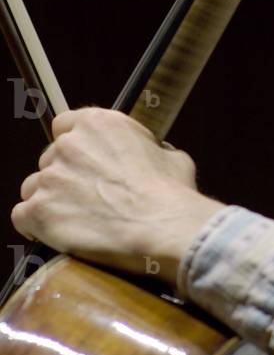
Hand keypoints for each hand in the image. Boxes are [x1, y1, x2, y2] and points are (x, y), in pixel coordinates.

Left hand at [10, 107, 226, 286]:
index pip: (65, 124)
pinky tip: (57, 231)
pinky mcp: (38, 211)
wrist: (161, 226)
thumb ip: (147, 149)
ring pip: (34, 185)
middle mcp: (68, 145)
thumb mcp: (170, 155)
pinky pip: (22, 215)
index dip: (75, 143)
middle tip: (90, 194)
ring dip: (50, 198)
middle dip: (66, 174)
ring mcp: (50, 178)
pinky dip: (35, 224)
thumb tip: (148, 156)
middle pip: (50, 157)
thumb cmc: (170, 193)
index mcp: (99, 123)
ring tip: (76, 216)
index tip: (85, 158)